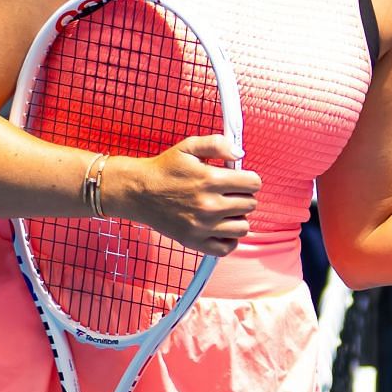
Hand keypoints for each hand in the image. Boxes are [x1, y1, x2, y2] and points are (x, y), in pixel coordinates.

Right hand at [112, 135, 260, 256]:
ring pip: (243, 227)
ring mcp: (202, 226)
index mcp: (210, 179)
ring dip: (237, 217)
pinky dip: (228, 239)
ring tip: (225, 210)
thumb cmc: (165, 169)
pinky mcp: (194, 241)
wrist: (138, 191)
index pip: (253, 184)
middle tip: (228, 193)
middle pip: (250, 204)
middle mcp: (209, 205)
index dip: (249, 179)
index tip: (239, 179)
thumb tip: (239, 153)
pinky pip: (227, 248)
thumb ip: (217, 144)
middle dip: (243, 196)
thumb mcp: (189, 147)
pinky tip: (221, 227)